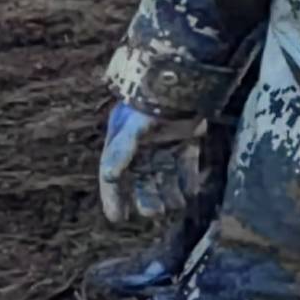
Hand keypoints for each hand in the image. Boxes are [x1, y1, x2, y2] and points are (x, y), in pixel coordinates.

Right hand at [98, 100, 206, 228]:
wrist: (182, 80)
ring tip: (176, 206)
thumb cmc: (151, 104)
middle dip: (147, 198)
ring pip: (164, 176)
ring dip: (168, 192)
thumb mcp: (132, 127)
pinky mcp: (187, 139)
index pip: (113, 176)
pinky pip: (185, 165)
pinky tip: (190, 193)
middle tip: (155, 213)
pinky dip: (187, 180)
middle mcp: (142, 146)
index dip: (113, 198)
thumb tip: (109, 175)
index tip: (117, 218)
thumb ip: (121, 151)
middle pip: (141, 180)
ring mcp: (165, 143)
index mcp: (122, 144)